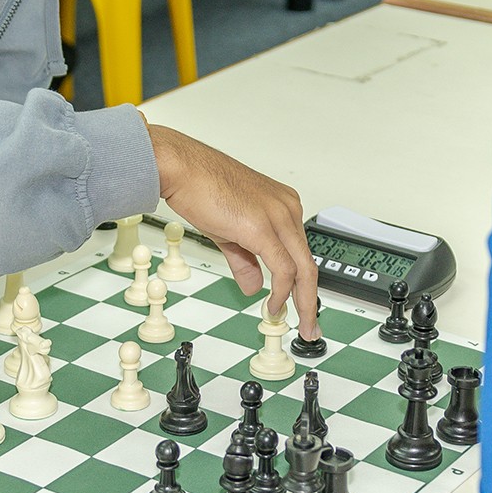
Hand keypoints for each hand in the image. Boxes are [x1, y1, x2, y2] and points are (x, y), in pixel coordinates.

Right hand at [145, 124, 318, 339]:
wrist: (181, 167)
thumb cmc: (201, 188)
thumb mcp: (228, 233)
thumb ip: (245, 261)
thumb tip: (254, 286)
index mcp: (283, 205)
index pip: (301, 251)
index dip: (302, 282)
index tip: (302, 304)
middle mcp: (287, 209)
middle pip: (308, 262)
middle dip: (310, 299)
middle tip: (310, 325)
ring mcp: (278, 216)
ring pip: (302, 268)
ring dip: (302, 301)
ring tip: (297, 323)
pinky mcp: (262, 227)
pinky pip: (282, 269)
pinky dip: (282, 292)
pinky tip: (273, 306)